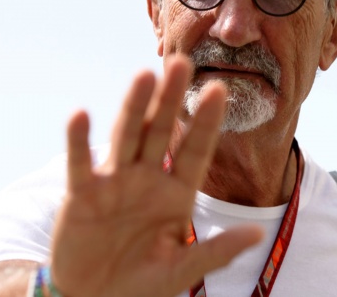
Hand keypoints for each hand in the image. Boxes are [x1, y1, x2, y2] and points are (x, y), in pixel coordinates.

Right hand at [50, 55, 263, 296]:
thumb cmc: (141, 283)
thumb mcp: (182, 269)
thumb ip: (216, 251)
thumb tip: (257, 234)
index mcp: (176, 193)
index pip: (195, 150)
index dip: (206, 121)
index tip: (219, 89)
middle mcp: (147, 179)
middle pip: (161, 131)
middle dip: (171, 99)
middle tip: (182, 63)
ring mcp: (114, 183)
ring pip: (126, 136)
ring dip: (134, 107)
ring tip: (144, 74)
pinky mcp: (82, 195)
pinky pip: (79, 164)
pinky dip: (79, 141)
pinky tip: (81, 114)